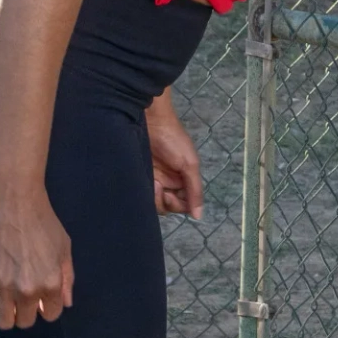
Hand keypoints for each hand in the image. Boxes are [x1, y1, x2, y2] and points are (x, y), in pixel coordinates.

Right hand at [0, 186, 72, 329]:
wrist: (15, 199)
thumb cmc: (43, 220)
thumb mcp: (64, 247)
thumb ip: (67, 278)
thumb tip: (65, 303)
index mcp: (50, 283)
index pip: (50, 315)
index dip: (47, 306)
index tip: (42, 296)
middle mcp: (27, 289)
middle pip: (25, 322)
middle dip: (26, 310)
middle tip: (23, 294)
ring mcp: (3, 285)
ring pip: (2, 321)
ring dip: (5, 312)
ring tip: (6, 296)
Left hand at [146, 90, 203, 219]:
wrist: (150, 121)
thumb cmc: (173, 139)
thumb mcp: (189, 163)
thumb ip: (195, 190)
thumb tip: (198, 216)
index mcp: (183, 180)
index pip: (183, 204)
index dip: (178, 205)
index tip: (171, 194)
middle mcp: (168, 182)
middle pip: (168, 206)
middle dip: (164, 201)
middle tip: (159, 186)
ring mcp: (152, 180)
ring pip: (154, 203)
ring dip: (153, 198)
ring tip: (152, 182)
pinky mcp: (138, 176)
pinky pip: (142, 194)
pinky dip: (144, 193)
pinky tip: (146, 181)